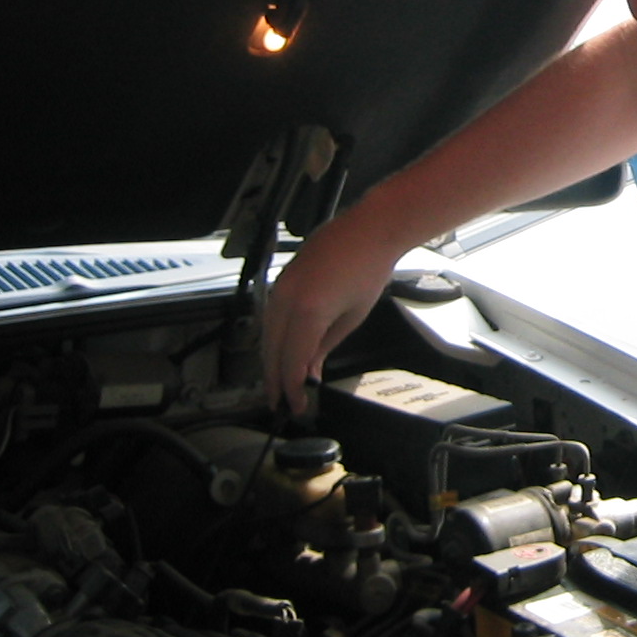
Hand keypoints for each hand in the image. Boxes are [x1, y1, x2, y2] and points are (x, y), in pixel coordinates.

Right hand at [262, 219, 399, 414]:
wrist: (370, 229)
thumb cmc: (369, 269)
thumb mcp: (352, 317)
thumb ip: (324, 346)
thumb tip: (309, 371)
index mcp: (307, 312)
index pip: (291, 362)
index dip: (290, 389)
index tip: (295, 406)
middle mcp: (286, 299)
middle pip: (271, 351)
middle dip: (274, 380)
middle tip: (280, 402)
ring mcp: (280, 287)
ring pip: (266, 334)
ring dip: (271, 360)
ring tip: (278, 382)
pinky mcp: (281, 279)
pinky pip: (270, 316)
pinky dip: (273, 338)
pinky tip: (281, 351)